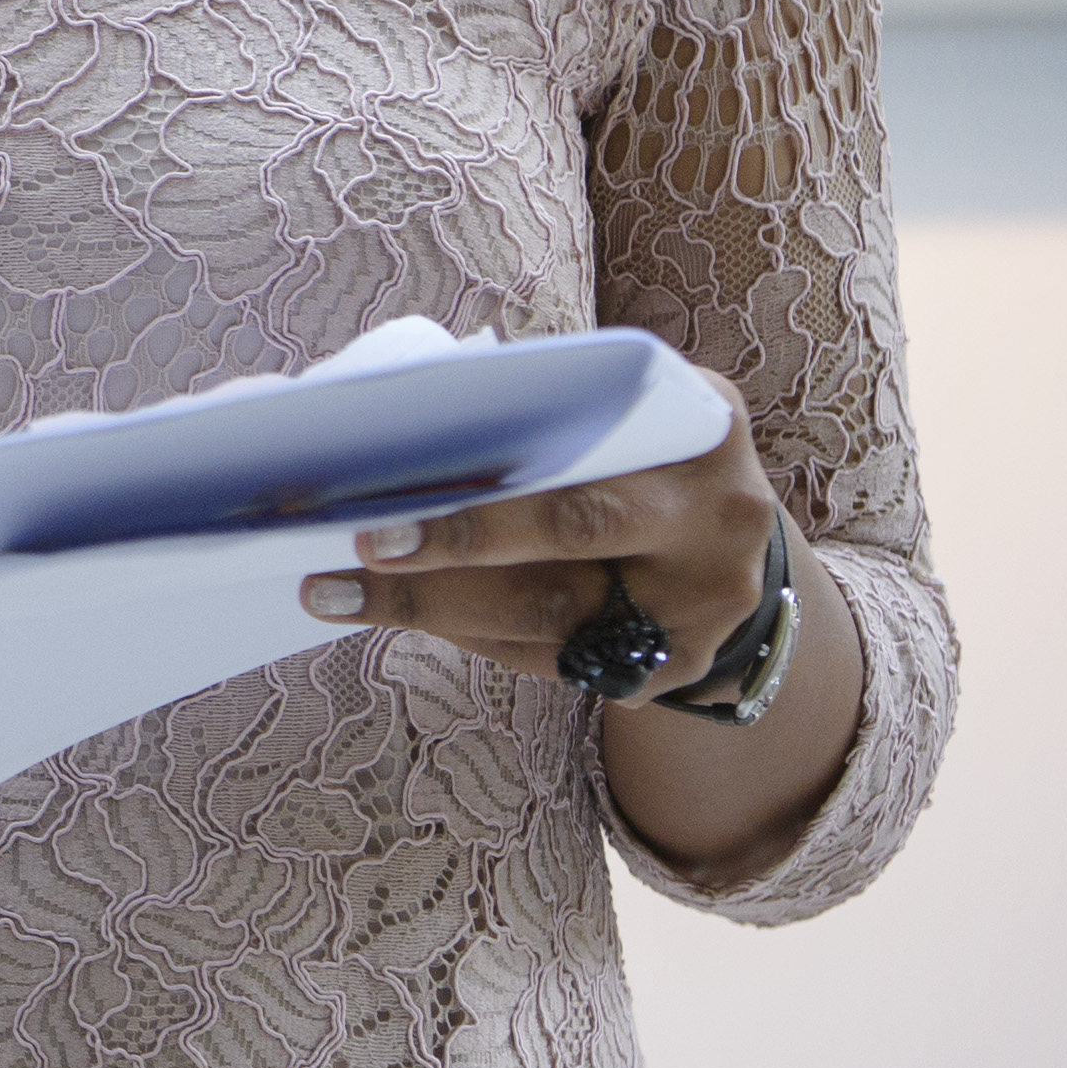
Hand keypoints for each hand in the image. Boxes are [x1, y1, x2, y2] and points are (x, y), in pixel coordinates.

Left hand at [301, 368, 788, 706]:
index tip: (386, 508)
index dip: (486, 495)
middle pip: (568, 540)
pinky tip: (407, 612)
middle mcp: (718, 518)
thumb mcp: (618, 403)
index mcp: (702, 427)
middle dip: (449, 553)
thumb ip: (540, 402)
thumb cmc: (637, 445)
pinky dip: (474, 633)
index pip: (584, 457)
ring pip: (552, 618)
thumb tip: (394, 415)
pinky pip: (558, 661)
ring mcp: (706, 604)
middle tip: (354, 553)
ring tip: (338, 592)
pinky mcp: (678, 665)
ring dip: (434, 607)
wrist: (728, 531)